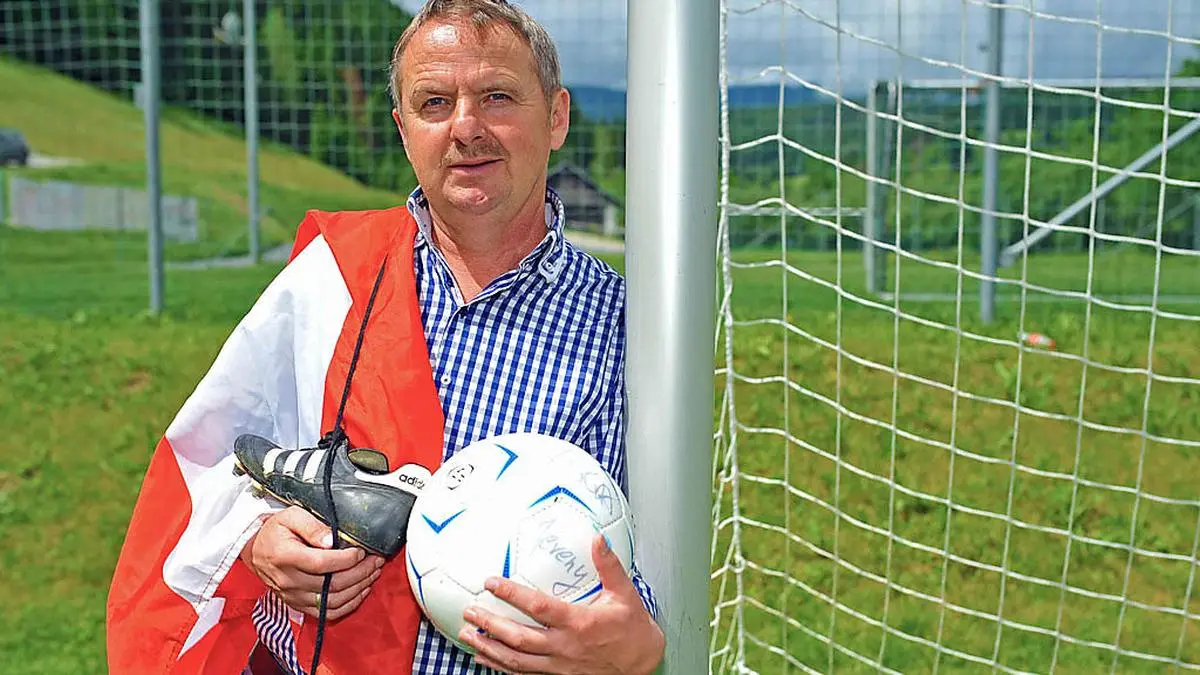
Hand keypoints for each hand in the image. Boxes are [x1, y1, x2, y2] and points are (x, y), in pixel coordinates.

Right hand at [240, 506, 384, 619]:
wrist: (255, 550)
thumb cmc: (275, 531)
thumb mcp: (291, 516)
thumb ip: (312, 525)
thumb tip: (331, 540)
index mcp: (285, 556)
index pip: (321, 563)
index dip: (346, 559)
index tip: (361, 551)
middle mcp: (288, 580)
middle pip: (331, 585)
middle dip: (360, 573)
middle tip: (375, 561)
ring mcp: (292, 595)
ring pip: (332, 601)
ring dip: (358, 589)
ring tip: (372, 574)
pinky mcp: (297, 604)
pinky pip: (326, 612)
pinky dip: (347, 605)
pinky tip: (361, 591)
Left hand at [458, 534, 664, 674]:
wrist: (642, 664)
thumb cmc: (632, 629)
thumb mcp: (624, 593)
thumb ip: (608, 565)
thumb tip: (597, 538)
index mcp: (579, 623)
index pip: (539, 608)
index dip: (512, 595)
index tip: (491, 582)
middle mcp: (565, 647)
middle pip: (519, 638)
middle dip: (490, 624)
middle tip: (469, 610)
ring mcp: (558, 666)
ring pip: (516, 660)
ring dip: (489, 647)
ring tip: (467, 633)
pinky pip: (523, 674)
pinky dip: (500, 667)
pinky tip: (484, 657)